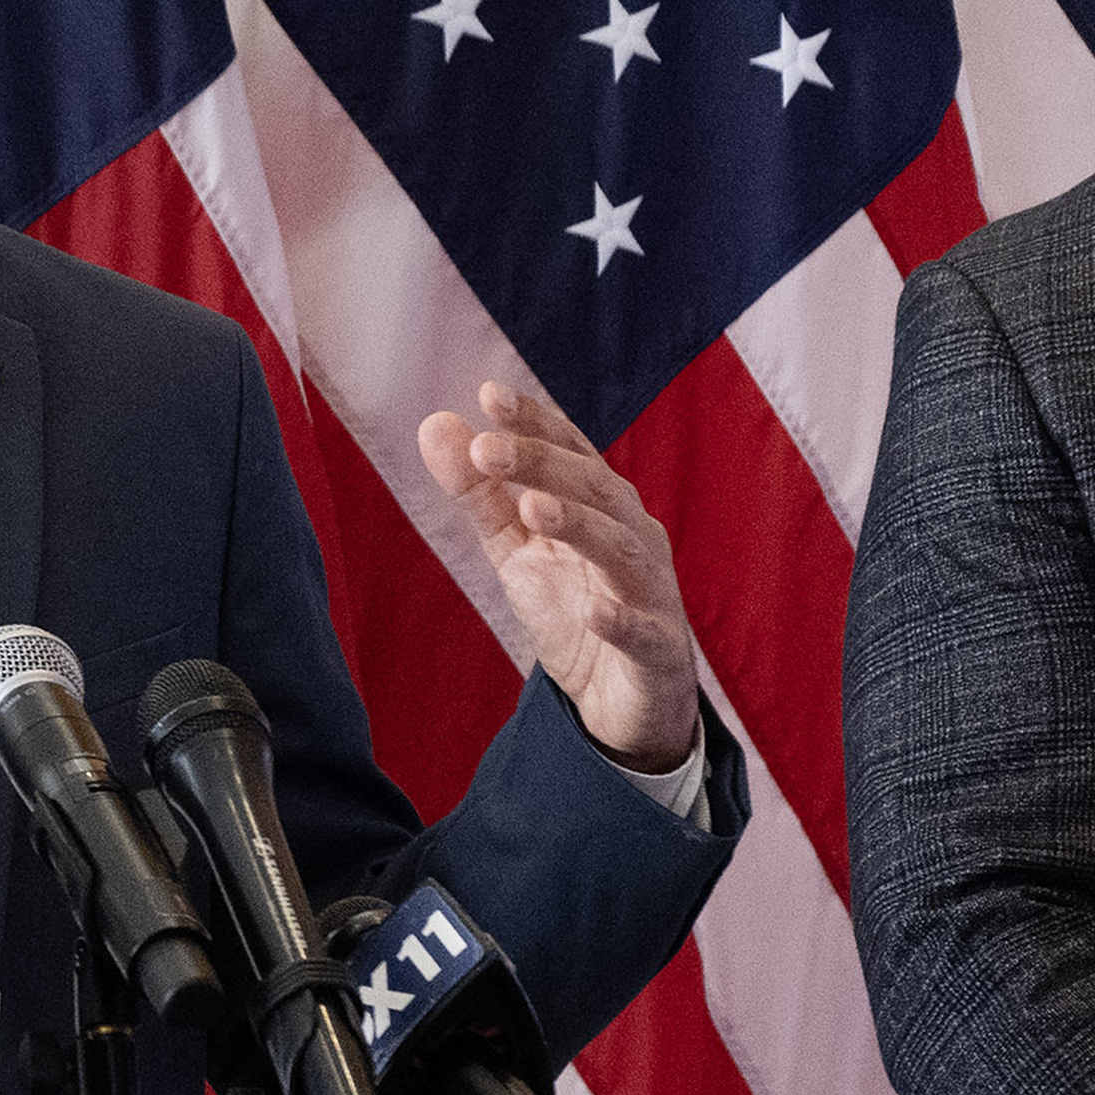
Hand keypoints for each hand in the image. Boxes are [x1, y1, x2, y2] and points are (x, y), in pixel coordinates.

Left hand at [417, 377, 701, 773]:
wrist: (621, 700)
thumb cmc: (574, 609)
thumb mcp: (517, 550)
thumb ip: (480, 493)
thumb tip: (435, 424)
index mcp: (602, 507)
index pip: (571, 452)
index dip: (535, 423)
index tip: (489, 394)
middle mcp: (634, 537)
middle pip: (596, 490)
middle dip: (544, 465)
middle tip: (488, 448)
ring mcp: (652, 592)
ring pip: (621, 549)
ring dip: (580, 525)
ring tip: (533, 507)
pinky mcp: (658, 650)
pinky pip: (642, 632)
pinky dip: (619, 619)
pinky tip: (592, 611)